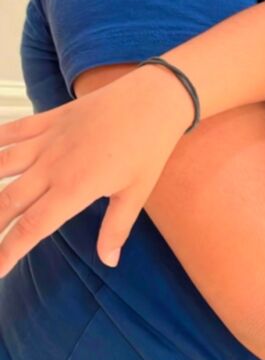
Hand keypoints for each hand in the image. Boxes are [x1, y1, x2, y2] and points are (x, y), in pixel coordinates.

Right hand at [0, 65, 189, 272]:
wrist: (154, 98)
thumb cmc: (149, 147)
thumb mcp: (137, 193)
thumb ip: (117, 228)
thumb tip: (109, 261)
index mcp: (75, 188)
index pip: (32, 226)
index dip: (9, 250)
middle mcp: (53, 165)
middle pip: (8, 201)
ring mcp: (48, 140)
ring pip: (2, 165)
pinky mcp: (49, 119)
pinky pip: (13, 131)